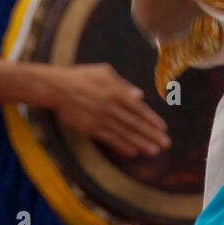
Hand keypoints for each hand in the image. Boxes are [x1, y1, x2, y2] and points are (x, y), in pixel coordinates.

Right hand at [47, 62, 169, 157]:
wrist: (58, 88)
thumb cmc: (83, 76)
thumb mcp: (105, 72)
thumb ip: (123, 85)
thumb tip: (140, 96)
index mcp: (116, 92)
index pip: (138, 109)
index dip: (152, 119)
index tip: (163, 128)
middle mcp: (111, 107)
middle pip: (135, 124)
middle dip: (151, 135)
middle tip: (165, 144)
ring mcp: (100, 119)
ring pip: (124, 134)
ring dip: (140, 143)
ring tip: (153, 151)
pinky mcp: (90, 129)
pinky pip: (109, 139)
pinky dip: (121, 146)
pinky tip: (132, 152)